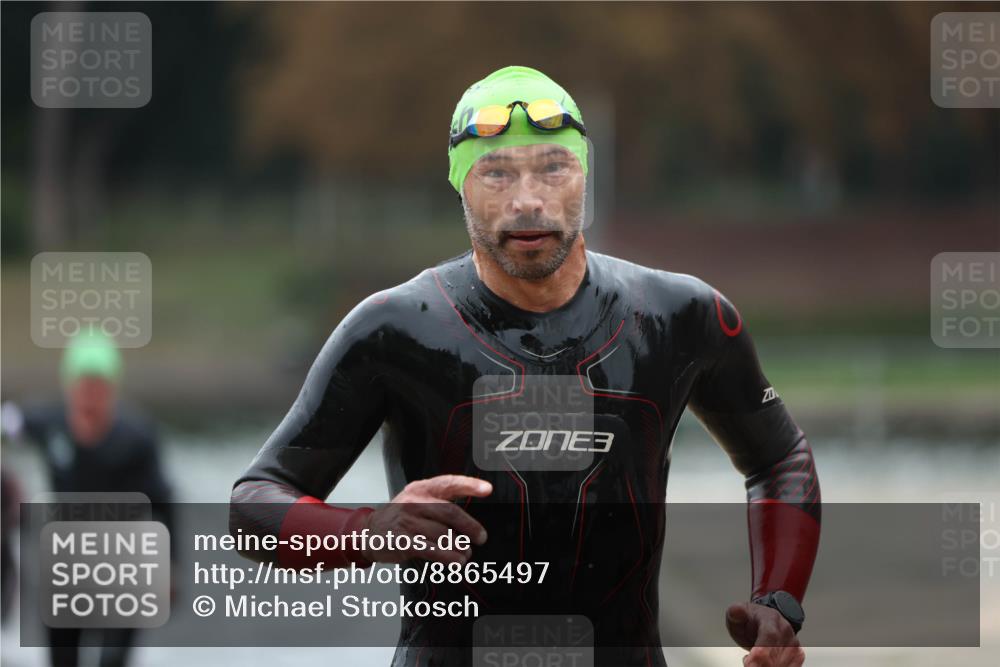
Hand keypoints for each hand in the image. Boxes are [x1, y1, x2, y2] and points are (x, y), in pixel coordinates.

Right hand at [361, 474, 491, 564]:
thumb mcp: (417, 501)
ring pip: (443, 533)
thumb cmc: (399, 518)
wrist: (369, 532)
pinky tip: (456, 561)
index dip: (469, 485)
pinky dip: (447, 557)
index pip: (448, 483)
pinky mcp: (403, 540)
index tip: (487, 489)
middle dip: (470, 526)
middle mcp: (414, 501)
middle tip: (480, 537)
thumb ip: (441, 503)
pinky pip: (431, 549)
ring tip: (466, 554)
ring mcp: (407, 521)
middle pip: (449, 512)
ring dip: (459, 546)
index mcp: (421, 489)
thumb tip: (470, 518)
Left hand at [725, 601, 804, 666]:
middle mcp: (785, 631)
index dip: (762, 651)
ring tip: (753, 661)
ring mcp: (793, 643)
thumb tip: (736, 610)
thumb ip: (735, 612)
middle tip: (748, 665)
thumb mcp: (736, 613)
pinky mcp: (797, 654)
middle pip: (777, 654)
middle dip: (761, 664)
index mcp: (771, 618)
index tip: (750, 663)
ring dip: (767, 666)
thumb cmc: (749, 619)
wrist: (763, 621)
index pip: (770, 636)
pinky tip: (764, 664)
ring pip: (784, 663)